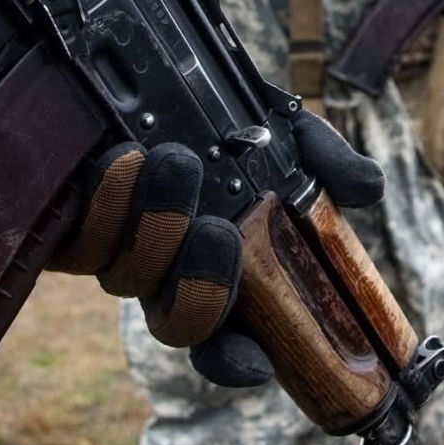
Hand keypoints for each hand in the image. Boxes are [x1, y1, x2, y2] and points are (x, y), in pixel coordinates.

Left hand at [49, 110, 384, 387]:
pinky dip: (105, 201)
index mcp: (226, 272)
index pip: (228, 342)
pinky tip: (126, 157)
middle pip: (177, 322)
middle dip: (200, 283)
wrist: (160, 81)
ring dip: (156, 223)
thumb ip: (329, 165)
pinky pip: (80, 237)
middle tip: (220, 230)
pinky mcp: (75, 222)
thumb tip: (368, 190)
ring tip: (178, 160)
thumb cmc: (235, 122)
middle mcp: (171, 273)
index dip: (237, 361)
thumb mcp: (292, 136)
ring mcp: (121, 251)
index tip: (256, 363)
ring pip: (129, 275)